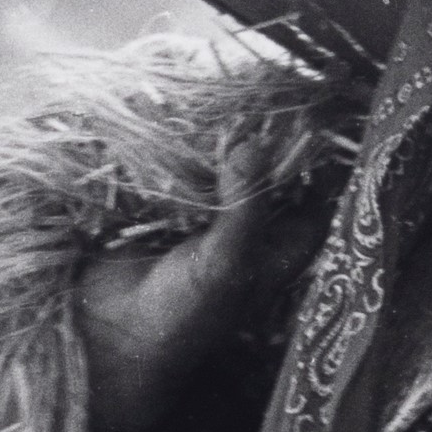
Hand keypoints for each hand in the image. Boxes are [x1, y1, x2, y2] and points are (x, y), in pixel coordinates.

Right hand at [75, 123, 328, 431]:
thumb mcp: (224, 263)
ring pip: (227, 164)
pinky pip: (184, 169)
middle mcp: (252, 229)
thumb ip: (244, 206)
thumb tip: (252, 144)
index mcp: (281, 248)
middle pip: (271, 169)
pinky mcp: (170, 210)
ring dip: (219, 137)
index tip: (304, 111)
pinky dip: (180, 147)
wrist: (115, 341)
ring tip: (215, 98)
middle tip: (254, 91)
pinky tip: (176, 117)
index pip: (315, 190)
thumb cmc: (184, 317)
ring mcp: (211, 217)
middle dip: (263, 136)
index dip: (314, 155)